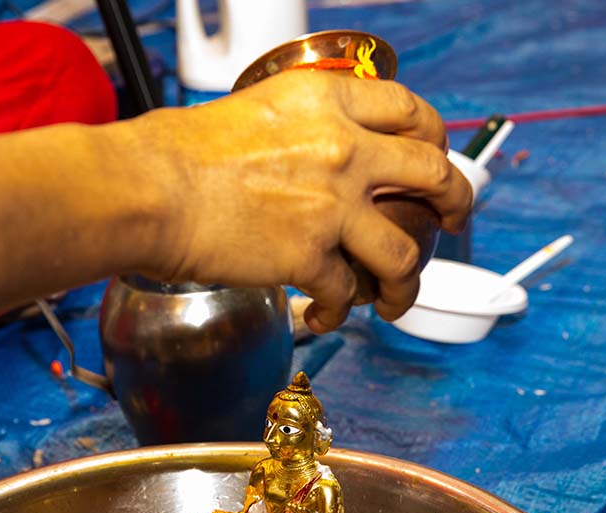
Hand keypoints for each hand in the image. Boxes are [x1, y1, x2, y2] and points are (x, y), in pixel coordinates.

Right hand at [138, 71, 472, 331]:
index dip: (434, 138)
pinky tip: (324, 316)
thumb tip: (318, 153)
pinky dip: (340, 313)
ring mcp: (332, 206)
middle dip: (456, 203)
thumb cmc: (179, 152)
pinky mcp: (309, 258)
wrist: (148, 190)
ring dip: (406, 284)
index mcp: (329, 103)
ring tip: (395, 300)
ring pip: (404, 253)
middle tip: (454, 220)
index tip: (434, 158)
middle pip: (433, 175)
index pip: (410, 112)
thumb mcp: (255, 111)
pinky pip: (347, 295)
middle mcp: (344, 149)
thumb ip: (303, 128)